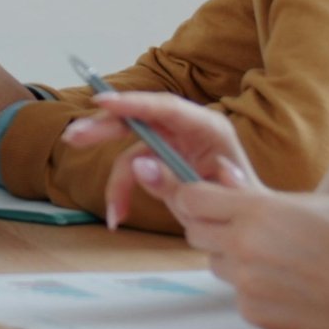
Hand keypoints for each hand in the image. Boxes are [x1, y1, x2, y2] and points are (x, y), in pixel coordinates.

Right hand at [63, 90, 261, 228]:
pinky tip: (120, 217)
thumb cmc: (243, 206)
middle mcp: (188, 130)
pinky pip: (136, 169)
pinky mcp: (164, 160)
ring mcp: (174, 144)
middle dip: (105, 129)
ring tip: (113, 214)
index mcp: (209, 129)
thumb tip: (138, 165)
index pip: (166, 107)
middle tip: (74, 137)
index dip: (133, 102)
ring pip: (132, 150)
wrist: (254, 226)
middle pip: (140, 119)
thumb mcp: (212, 197)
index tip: (102, 102)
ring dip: (116, 180)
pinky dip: (126, 192)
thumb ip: (175, 182)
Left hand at [122, 157, 328, 328]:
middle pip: (194, 232)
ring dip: (231, 262)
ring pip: (214, 264)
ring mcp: (246, 281)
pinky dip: (251, 291)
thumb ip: (248, 196)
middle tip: (242, 234)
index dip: (192, 200)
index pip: (190, 198)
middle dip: (211, 231)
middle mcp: (244, 244)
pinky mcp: (251, 310)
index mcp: (257, 211)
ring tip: (272, 263)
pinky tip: (282, 288)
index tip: (201, 202)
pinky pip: (235, 295)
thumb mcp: (296, 209)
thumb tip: (215, 172)